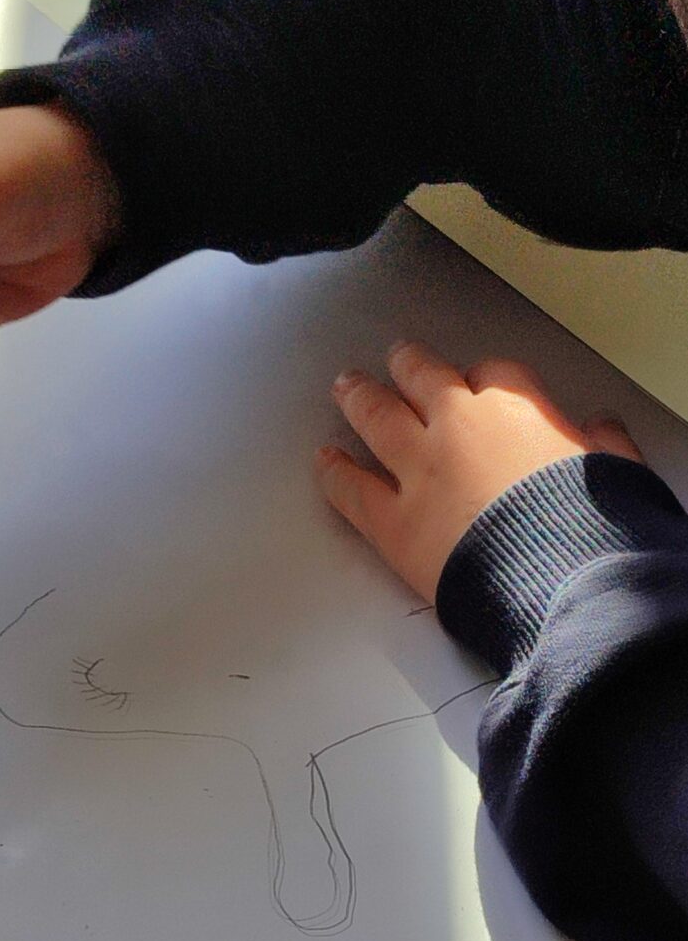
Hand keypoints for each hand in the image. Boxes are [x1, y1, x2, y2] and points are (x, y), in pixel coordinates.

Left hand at [315, 340, 646, 602]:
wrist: (558, 581)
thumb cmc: (589, 529)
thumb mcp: (614, 472)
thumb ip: (601, 445)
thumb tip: (602, 431)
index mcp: (515, 409)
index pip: (491, 374)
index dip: (481, 379)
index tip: (477, 383)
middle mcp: (458, 428)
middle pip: (424, 379)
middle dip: (409, 366)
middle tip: (399, 359)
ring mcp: (418, 472)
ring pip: (377, 418)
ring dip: (359, 398)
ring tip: (346, 387)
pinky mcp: (392, 523)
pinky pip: (351, 488)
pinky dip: (334, 472)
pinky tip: (325, 460)